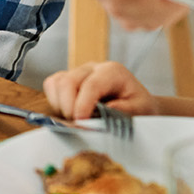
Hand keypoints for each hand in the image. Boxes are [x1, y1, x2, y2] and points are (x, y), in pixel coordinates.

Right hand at [42, 61, 160, 120]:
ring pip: (57, 83)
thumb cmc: (139, 105)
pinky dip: (55, 100)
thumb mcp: (141, 109)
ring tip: (75, 119)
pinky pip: (52, 85)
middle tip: (77, 125)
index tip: (81, 124)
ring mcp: (79, 72)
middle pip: (68, 82)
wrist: (137, 102)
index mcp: (112, 71)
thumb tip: (104, 111)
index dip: (82, 105)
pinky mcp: (68, 79)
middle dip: (68, 107)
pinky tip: (68, 111)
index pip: (91, 85)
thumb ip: (124, 110)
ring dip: (60, 105)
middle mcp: (93, 67)